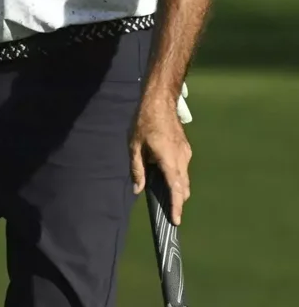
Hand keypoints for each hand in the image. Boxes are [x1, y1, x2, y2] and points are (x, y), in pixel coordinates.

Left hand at [129, 95, 191, 224]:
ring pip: (185, 178)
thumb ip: (137, 169)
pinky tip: (167, 175)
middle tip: (169, 213)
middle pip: (183, 187)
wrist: (160, 100)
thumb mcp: (135, 145)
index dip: (176, 207)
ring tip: (167, 197)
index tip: (176, 221)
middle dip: (178, 201)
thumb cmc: (144, 122)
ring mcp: (186, 153)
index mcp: (169, 160)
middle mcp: (182, 159)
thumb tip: (138, 190)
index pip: (176, 189)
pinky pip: (184, 168)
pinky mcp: (186, 148)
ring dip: (178, 189)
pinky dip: (178, 177)